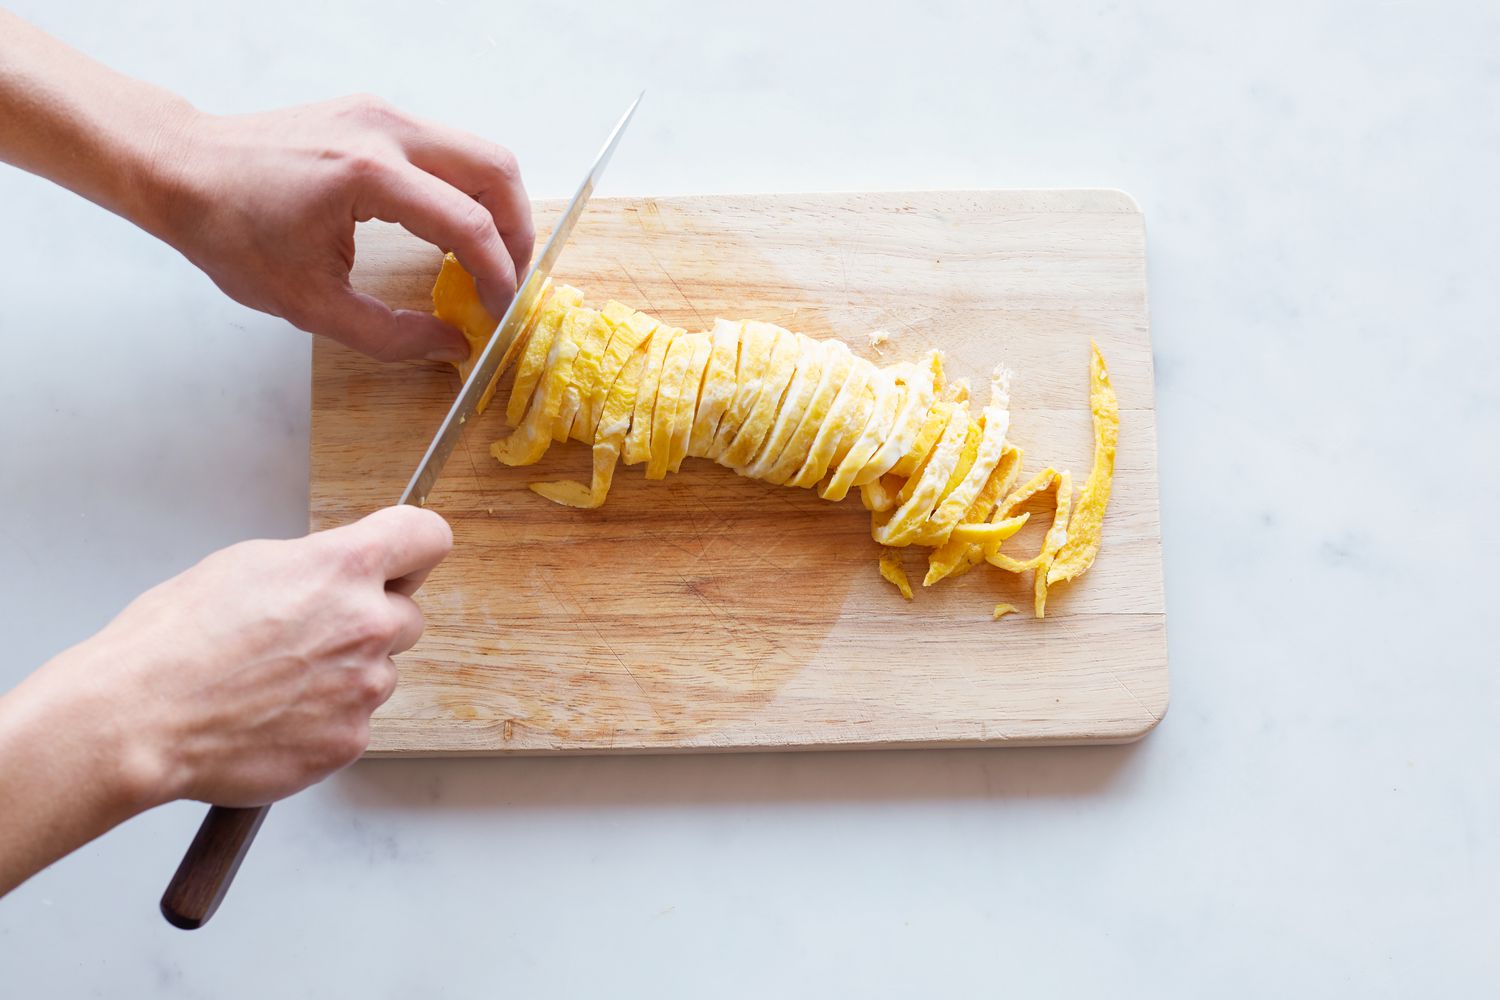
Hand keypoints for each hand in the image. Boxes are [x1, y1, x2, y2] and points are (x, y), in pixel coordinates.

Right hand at [44, 505, 452, 807]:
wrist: (141, 717)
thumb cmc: (175, 640)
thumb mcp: (247, 565)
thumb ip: (315, 566)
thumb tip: (338, 574)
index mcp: (343, 568)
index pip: (427, 537)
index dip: (414, 547)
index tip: (405, 557)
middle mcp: (367, 624)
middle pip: (407, 615)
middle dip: (372, 621)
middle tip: (313, 636)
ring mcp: (364, 687)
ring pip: (380, 673)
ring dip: (346, 675)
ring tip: (276, 682)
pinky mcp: (350, 739)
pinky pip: (355, 721)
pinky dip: (325, 720)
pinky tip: (274, 716)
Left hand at [156, 95, 533, 361]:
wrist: (182, 170)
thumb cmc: (231, 232)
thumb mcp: (310, 305)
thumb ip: (390, 335)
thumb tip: (452, 346)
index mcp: (367, 175)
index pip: (468, 224)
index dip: (498, 276)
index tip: (499, 313)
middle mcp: (384, 131)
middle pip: (496, 171)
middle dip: (517, 233)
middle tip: (509, 282)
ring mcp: (382, 114)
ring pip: (480, 154)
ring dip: (497, 210)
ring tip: (486, 261)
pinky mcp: (375, 115)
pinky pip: (448, 150)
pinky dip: (467, 191)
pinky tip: (450, 233)